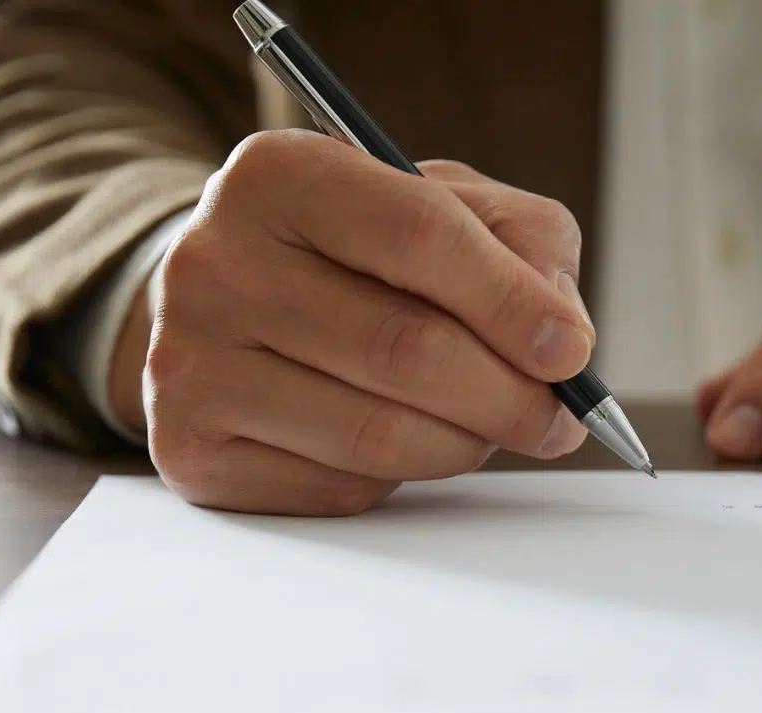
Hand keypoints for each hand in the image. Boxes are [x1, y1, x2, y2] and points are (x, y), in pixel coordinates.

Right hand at [117, 131, 594, 514]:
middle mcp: (213, 262)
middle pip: (405, 350)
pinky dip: (397, 479)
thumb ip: (520, 244)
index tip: (572, 354)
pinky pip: (337, 488)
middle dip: (508, 397)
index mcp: (278, 175)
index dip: (512, 303)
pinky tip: (400, 443)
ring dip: (463, 445)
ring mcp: (188, 362)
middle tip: (555, 420)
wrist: (226, 306)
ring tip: (484, 427)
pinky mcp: (190, 450)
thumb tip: (561, 338)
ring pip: (376, 435)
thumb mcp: (441, 206)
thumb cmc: (351, 255)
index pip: (419, 235)